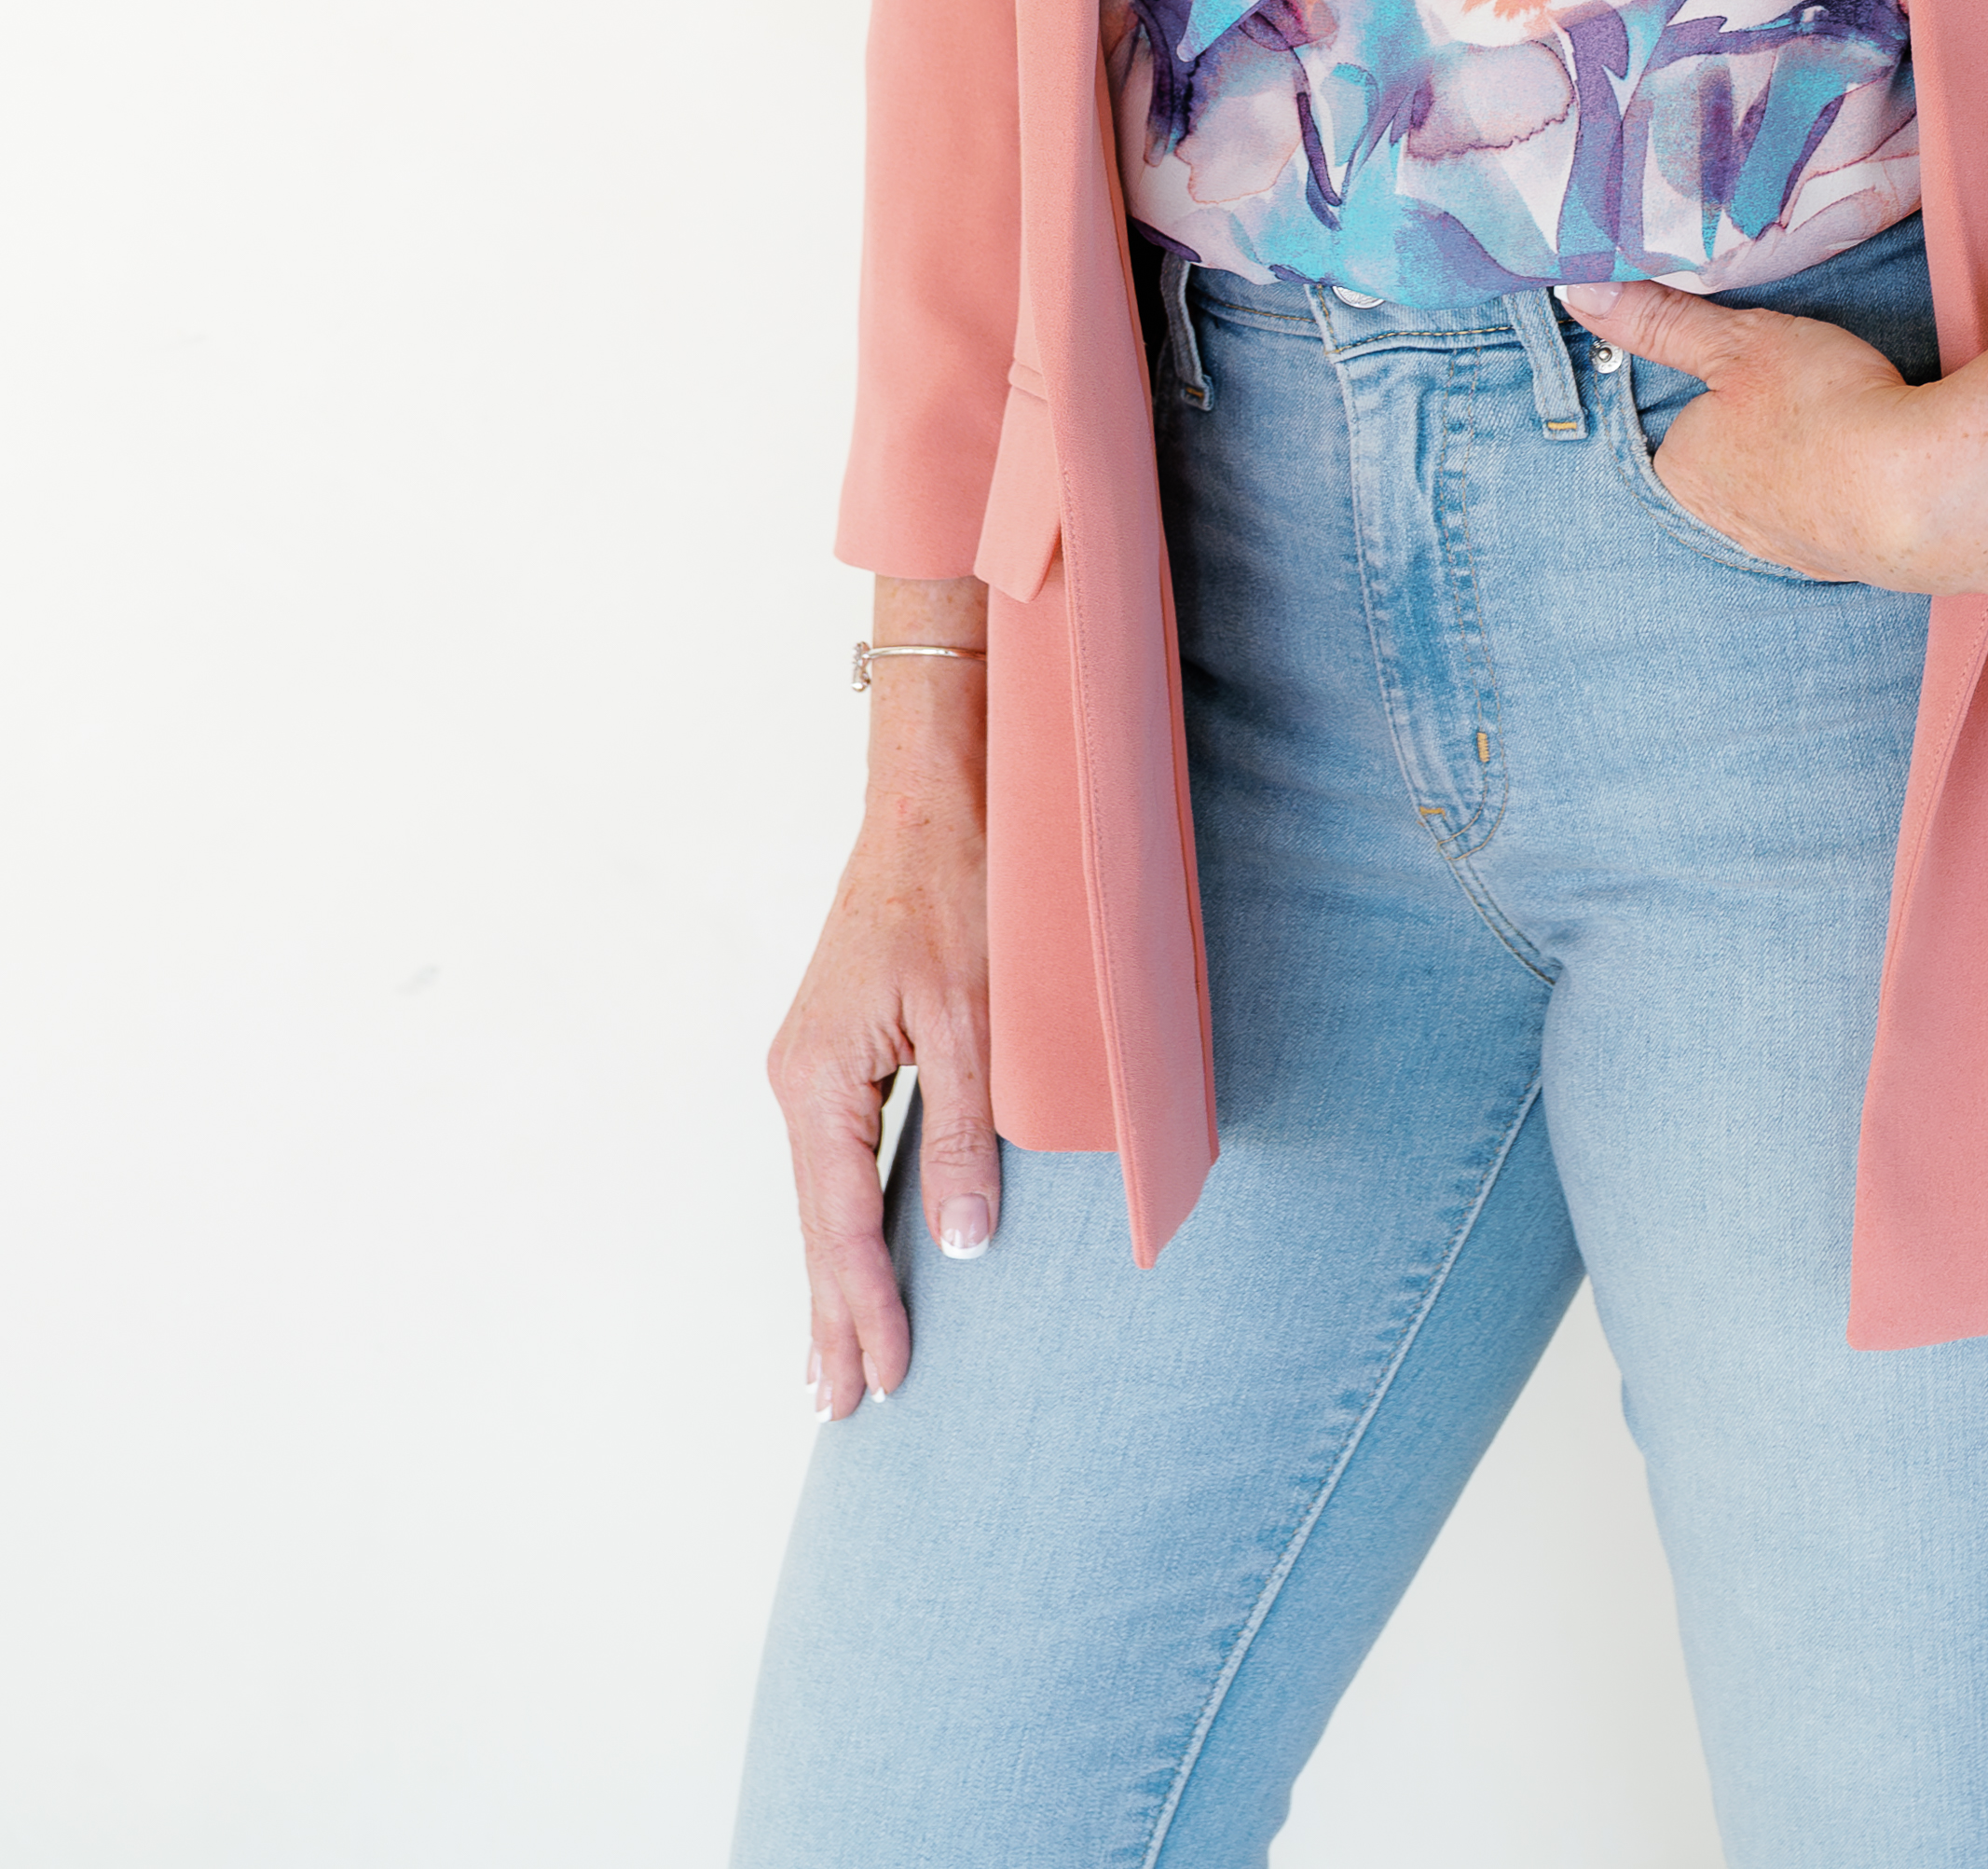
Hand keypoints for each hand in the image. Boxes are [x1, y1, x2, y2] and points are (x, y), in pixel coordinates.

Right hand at [765, 590, 996, 1418]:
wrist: (940, 788)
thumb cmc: (963, 887)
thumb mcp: (978, 1019)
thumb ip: (967, 1135)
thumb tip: (961, 1247)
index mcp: (819, 1076)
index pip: (841, 1222)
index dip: (863, 1307)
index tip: (882, 1382)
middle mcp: (800, 1075)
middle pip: (817, 1219)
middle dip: (830, 1314)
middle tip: (838, 1408)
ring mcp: (816, 1060)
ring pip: (826, 1190)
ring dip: (837, 1273)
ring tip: (837, 1359)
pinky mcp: (843, 1043)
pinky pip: (841, 1154)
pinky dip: (848, 1215)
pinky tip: (858, 1251)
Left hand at [1567, 287, 1987, 600]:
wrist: (1926, 491)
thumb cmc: (1821, 407)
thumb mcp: (1736, 338)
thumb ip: (1661, 319)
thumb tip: (1577, 290)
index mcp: (1685, 471)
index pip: (1689, 419)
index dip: (1730, 383)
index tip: (1768, 362)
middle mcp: (1728, 525)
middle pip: (1740, 458)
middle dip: (1772, 428)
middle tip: (1816, 386)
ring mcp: (1793, 552)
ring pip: (1794, 491)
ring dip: (1822, 461)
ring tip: (1859, 418)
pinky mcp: (1856, 564)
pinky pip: (1847, 516)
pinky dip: (1864, 489)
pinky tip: (1890, 461)